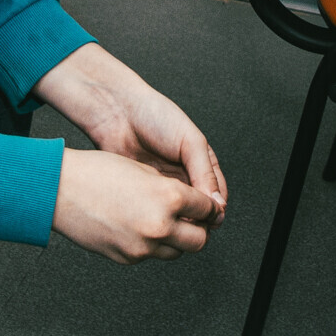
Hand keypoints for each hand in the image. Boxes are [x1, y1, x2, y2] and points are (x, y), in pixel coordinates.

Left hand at [35, 44, 227, 214]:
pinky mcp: (144, 191)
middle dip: (196, 218)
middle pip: (197, 209)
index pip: (217, 195)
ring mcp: (163, 185)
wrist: (117, 113)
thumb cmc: (156, 116)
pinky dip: (158, 215)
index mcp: (202, 163)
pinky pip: (155, 210)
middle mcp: (184, 176)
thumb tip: (218, 205)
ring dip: (176, 218)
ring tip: (172, 218)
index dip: (216, 210)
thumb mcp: (190, 142)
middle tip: (189, 222)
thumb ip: (205, 173)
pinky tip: (155, 213)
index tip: (211, 220)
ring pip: (176, 213)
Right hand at [52, 147, 221, 261]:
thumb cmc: (97, 172)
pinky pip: (151, 255)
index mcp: (168, 198)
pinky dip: (152, 244)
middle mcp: (159, 226)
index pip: (207, 209)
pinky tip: (138, 226)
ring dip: (177, 240)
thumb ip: (172, 190)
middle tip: (194, 221)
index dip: (209, 206)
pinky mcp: (127, 258)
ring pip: (177, 252)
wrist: (59, 190)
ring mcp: (143, 247)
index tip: (207, 206)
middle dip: (200, 230)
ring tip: (164, 222)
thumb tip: (192, 203)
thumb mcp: (144, 171)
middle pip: (200, 240)